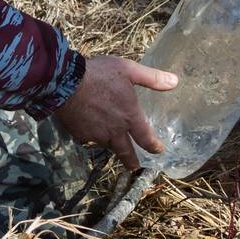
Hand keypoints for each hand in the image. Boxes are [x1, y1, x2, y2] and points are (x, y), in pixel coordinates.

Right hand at [52, 55, 177, 169]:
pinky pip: (89, 138)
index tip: (158, 151)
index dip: (153, 146)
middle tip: (134, 167)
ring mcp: (96, 135)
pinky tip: (90, 127)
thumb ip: (152, 78)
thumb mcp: (129, 70)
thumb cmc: (100, 74)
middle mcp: (114, 131)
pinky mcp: (80, 134)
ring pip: (107, 144)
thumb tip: (174, 82)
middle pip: (125, 152)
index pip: (145, 138)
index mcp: (129, 117)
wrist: (65, 82)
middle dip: (131, 161)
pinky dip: (92, 135)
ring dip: (112, 145)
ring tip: (112, 142)